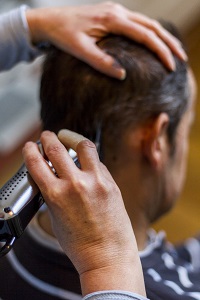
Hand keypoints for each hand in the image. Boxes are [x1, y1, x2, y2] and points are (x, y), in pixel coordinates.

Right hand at [22, 130, 145, 296]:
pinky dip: (89, 158)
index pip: (37, 163)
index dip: (31, 151)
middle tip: (47, 135)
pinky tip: (85, 161)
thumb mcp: (55, 217)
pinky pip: (98, 162)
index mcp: (55, 195)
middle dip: (48, 138)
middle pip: (56, 148)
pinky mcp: (110, 182)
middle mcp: (75, 184)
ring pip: (83, 145)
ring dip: (71, 137)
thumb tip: (50, 175)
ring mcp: (95, 181)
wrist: (107, 255)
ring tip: (67, 137)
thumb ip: (52, 193)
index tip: (30, 146)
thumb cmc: (80, 243)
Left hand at [26, 2, 186, 79]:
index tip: (171, 67)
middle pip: (152, 26)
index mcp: (113, 19)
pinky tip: (153, 43)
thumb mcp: (80, 50)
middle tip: (182, 59)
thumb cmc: (62, 35)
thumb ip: (101, 62)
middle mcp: (118, 11)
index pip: (145, 35)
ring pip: (147, 23)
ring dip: (162, 37)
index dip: (161, 51)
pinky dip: (150, 33)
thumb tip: (122, 75)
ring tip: (174, 51)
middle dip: (169, 43)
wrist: (48, 21)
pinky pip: (137, 23)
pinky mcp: (112, 15)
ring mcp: (116, 11)